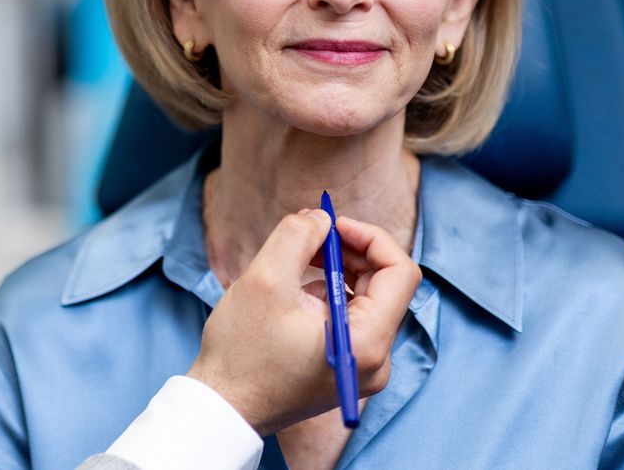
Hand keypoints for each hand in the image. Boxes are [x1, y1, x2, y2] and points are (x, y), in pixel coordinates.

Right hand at [185, 211, 420, 434]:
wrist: (223, 407)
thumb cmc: (240, 352)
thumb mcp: (264, 279)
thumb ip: (298, 235)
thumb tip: (321, 217)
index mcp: (366, 343)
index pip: (400, 273)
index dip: (370, 238)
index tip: (332, 226)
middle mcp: (375, 361)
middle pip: (384, 286)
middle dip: (349, 252)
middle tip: (311, 236)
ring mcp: (362, 369)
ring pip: (366, 301)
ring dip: (336, 273)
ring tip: (295, 268)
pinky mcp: (345, 370)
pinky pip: (351, 320)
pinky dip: (328, 297)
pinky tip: (294, 297)